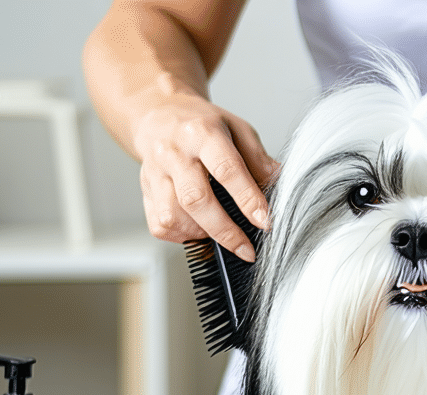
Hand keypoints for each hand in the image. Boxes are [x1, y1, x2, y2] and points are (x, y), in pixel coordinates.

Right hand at [132, 89, 278, 260]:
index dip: (248, 199)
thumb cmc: (202, 125)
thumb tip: (281, 189)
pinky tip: (197, 227)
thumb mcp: (237, 130)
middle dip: (225, 230)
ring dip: (200, 233)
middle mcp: (174, 153)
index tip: (265, 221)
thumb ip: (259, 160)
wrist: (159, 115)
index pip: (226, 169)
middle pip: (195, 198)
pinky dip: (181, 234)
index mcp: (202, 133)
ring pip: (172, 216)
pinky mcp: (145, 191)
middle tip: (246, 248)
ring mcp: (155, 173)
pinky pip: (160, 225)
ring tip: (219, 232)